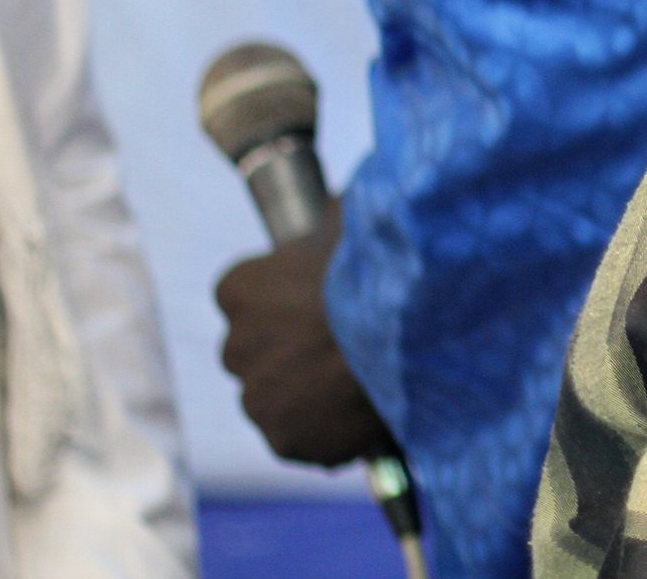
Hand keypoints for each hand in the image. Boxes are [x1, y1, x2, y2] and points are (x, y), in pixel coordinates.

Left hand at [216, 204, 396, 466]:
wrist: (410, 328)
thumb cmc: (383, 266)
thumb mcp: (353, 220)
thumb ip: (333, 219)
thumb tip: (337, 207)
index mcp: (242, 288)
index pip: (246, 295)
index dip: (283, 298)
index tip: (316, 300)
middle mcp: (236, 345)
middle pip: (259, 351)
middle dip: (291, 350)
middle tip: (342, 344)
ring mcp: (259, 398)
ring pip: (278, 397)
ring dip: (308, 393)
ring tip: (361, 382)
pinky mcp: (286, 440)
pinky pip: (305, 437)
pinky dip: (328, 431)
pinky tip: (365, 413)